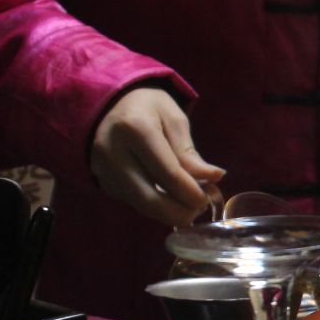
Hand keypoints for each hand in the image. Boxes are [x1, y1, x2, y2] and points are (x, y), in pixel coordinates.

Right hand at [89, 86, 224, 226]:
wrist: (108, 106)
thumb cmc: (147, 108)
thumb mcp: (174, 119)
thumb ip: (189, 152)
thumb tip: (215, 177)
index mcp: (135, 129)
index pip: (168, 173)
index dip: (191, 192)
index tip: (208, 198)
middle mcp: (114, 153)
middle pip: (150, 199)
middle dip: (180, 213)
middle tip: (200, 209)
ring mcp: (104, 171)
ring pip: (141, 206)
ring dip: (169, 213)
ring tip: (189, 205)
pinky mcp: (104, 183)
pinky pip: (134, 202)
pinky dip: (155, 206)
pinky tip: (170, 197)